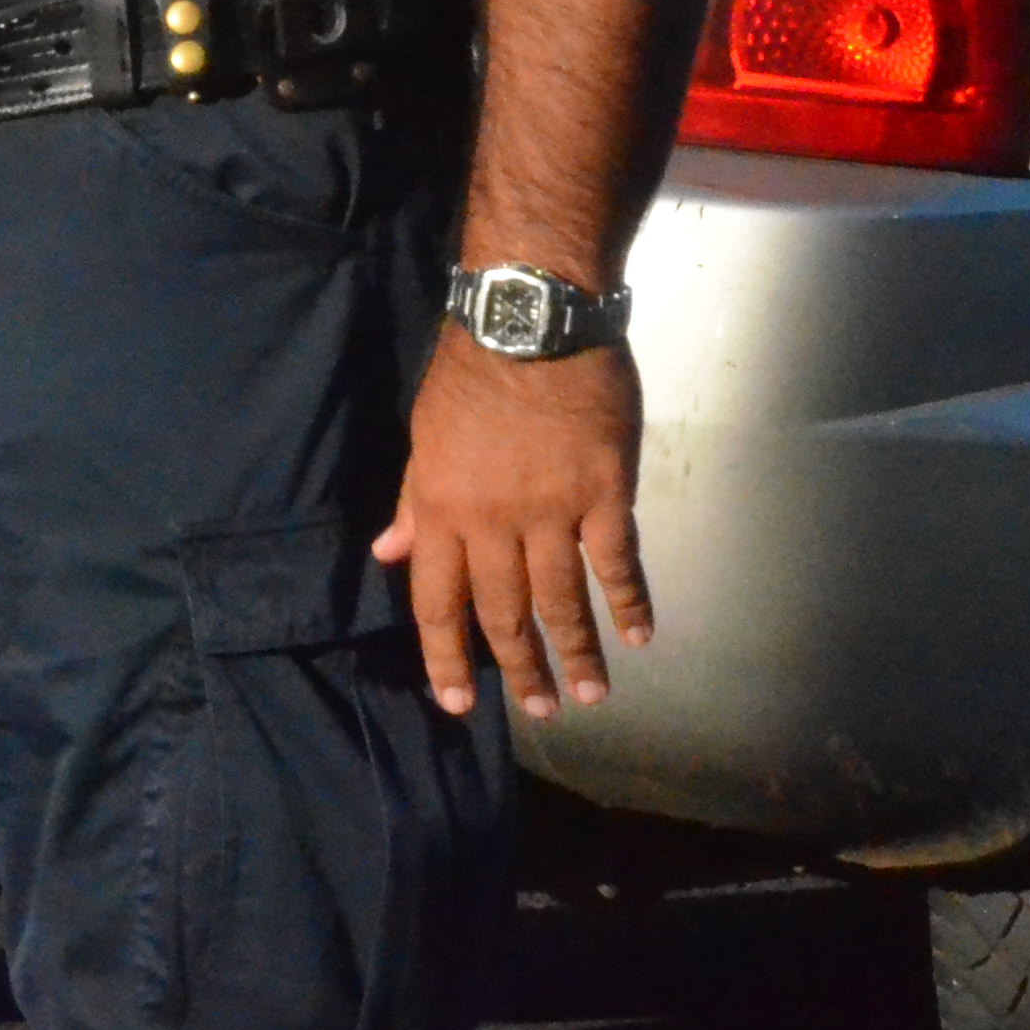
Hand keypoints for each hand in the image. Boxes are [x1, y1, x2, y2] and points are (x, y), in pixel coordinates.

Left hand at [374, 334, 651, 721]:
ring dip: (575, 653)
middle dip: (518, 669)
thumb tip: (390, 554)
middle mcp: (494, 520)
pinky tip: (639, 636)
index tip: (455, 703)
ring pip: (562, 599)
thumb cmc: (472, 371)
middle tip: (538, 711)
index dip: (444, 656)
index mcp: (442, 508)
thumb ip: (414, 501)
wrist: (531, 319)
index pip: (436, 600)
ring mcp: (553, 509)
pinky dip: (630, 601)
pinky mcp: (606, 491)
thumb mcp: (425, 435)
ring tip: (588, 695)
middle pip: (502, 612)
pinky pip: (618, 560)